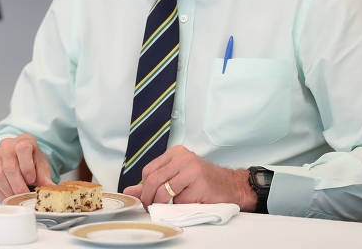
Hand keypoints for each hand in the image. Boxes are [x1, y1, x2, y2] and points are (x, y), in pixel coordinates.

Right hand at [0, 133, 54, 198]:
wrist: (20, 158)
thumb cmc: (31, 160)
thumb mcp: (41, 166)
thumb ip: (45, 178)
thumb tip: (52, 190)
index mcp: (23, 141)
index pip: (23, 149)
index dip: (27, 167)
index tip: (32, 180)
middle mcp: (6, 145)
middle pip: (9, 166)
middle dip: (18, 185)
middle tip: (25, 195)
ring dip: (9, 191)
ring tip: (18, 197)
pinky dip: (2, 193)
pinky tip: (10, 195)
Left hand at [122, 145, 256, 210]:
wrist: (232, 185)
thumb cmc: (203, 180)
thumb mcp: (177, 176)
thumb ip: (153, 182)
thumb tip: (129, 191)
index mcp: (176, 153)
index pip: (149, 170)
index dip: (143, 187)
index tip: (144, 198)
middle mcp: (183, 158)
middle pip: (154, 180)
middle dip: (148, 198)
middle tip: (148, 208)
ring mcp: (193, 171)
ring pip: (165, 191)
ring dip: (162, 204)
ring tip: (165, 208)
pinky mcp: (201, 185)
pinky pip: (181, 201)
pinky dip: (180, 207)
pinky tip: (187, 203)